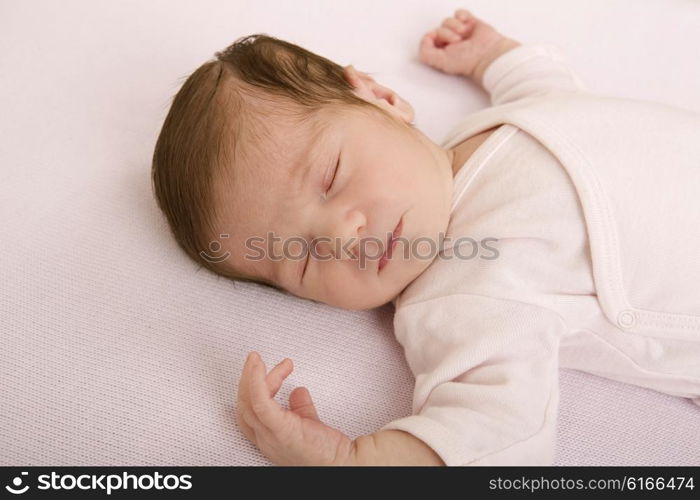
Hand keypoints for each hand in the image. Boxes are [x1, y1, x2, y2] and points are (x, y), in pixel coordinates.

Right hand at [236, 351, 355, 465]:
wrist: (346, 463)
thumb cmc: (330, 451)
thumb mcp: (310, 423)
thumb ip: (302, 408)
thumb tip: (299, 391)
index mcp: (272, 437)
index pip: (252, 411)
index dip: (255, 389)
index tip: (274, 371)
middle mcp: (267, 438)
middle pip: (246, 404)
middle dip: (249, 378)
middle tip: (258, 360)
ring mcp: (271, 436)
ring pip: (249, 401)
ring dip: (252, 375)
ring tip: (257, 359)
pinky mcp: (281, 430)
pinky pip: (260, 403)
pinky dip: (256, 381)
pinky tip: (258, 365)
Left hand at [419, 9, 518, 80]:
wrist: (488, 53)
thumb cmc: (468, 61)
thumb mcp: (441, 62)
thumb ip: (425, 53)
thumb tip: (425, 38)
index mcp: (441, 52)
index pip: (428, 39)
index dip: (430, 38)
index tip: (438, 41)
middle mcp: (450, 43)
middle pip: (438, 29)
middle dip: (446, 33)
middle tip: (457, 42)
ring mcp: (460, 32)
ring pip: (447, 20)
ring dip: (455, 26)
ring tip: (464, 34)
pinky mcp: (470, 23)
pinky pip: (459, 13)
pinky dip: (461, 15)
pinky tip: (466, 23)